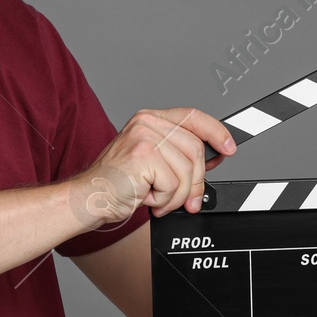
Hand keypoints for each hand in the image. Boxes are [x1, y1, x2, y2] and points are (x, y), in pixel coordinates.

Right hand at [69, 107, 233, 226]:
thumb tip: (213, 158)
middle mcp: (147, 123)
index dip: (216, 131)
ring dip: (176, 195)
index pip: (193, 116)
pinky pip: (173, 184)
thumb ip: (178, 156)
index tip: (229, 147)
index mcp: (150, 119)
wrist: (87, 198)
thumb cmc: (117, 183)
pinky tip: (146, 197)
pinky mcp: (143, 156)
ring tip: (156, 198)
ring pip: (187, 171)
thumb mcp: (153, 163)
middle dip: (195, 182)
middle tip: (185, 199)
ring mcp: (144, 137)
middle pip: (195, 150)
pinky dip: (164, 200)